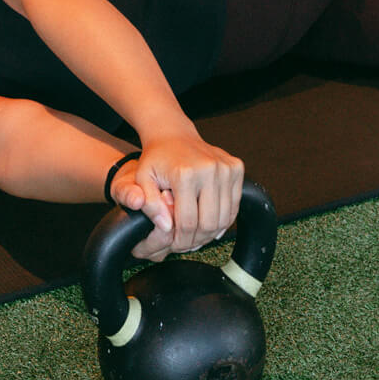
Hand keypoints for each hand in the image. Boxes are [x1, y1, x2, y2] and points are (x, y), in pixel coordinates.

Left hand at [109, 136, 243, 260]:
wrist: (174, 134)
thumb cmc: (156, 158)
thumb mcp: (142, 180)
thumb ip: (150, 205)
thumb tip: (167, 227)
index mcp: (185, 173)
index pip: (187, 222)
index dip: (180, 240)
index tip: (174, 245)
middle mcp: (210, 169)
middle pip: (209, 222)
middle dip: (197, 240)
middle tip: (186, 244)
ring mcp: (226, 168)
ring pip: (225, 217)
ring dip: (211, 233)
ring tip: (197, 236)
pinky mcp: (236, 168)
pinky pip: (234, 206)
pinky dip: (224, 220)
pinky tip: (210, 225)